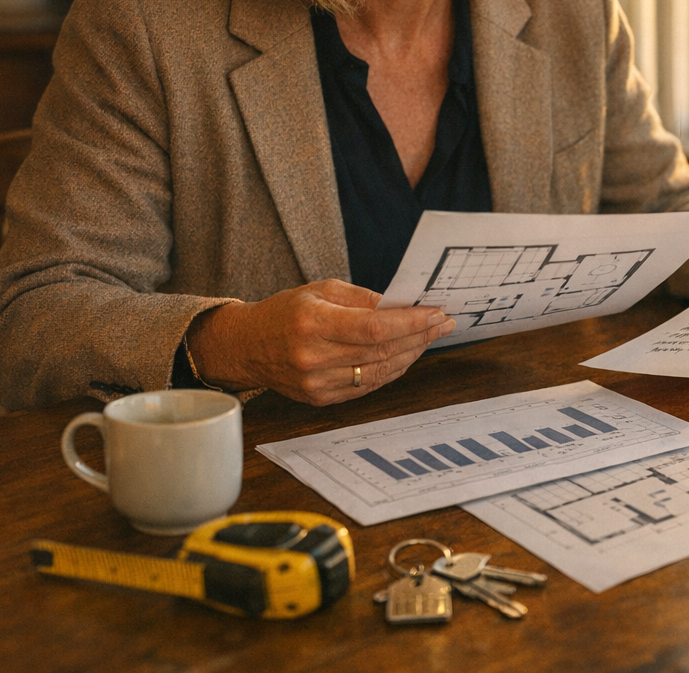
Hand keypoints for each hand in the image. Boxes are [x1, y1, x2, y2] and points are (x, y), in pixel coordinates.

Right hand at [186, 279, 454, 405]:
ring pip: (379, 372)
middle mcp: (313, 357)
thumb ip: (363, 298)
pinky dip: (392, 370)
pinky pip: (367, 386)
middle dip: (419, 336)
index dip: (411, 322)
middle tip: (443, 323)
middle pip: (381, 351)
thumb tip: (404, 305)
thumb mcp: (320, 290)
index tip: (437, 312)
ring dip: (411, 355)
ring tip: (429, 337)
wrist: (245, 347)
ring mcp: (316, 383)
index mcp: (312, 323)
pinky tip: (406, 355)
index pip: (374, 328)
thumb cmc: (285, 312)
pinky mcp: (320, 399)